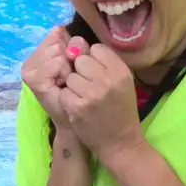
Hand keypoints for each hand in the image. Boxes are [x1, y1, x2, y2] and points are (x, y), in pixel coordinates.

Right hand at [20, 27, 88, 131]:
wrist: (73, 118)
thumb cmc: (77, 92)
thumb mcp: (78, 62)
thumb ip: (75, 46)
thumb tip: (72, 39)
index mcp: (41, 51)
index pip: (57, 32)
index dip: (71, 47)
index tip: (72, 67)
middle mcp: (31, 58)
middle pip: (57, 40)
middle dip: (70, 57)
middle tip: (69, 77)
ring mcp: (29, 68)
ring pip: (58, 50)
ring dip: (68, 66)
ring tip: (67, 81)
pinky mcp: (33, 78)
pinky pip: (57, 62)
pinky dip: (64, 73)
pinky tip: (62, 85)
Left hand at [59, 43, 143, 165]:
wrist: (120, 142)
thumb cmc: (121, 109)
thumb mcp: (121, 82)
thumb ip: (103, 62)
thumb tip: (75, 43)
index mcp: (120, 70)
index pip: (95, 48)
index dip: (92, 60)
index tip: (96, 73)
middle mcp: (107, 79)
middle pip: (80, 59)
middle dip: (80, 71)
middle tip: (88, 87)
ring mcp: (91, 93)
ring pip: (69, 75)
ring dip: (73, 86)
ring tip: (84, 98)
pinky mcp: (77, 107)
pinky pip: (64, 92)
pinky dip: (68, 100)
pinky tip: (78, 108)